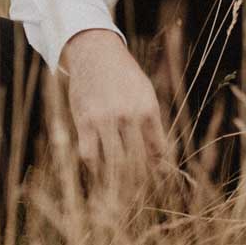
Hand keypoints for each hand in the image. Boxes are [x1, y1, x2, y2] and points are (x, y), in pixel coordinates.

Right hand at [59, 29, 168, 178]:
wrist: (95, 52)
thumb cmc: (124, 76)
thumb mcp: (146, 94)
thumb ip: (152, 124)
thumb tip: (161, 159)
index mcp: (147, 109)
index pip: (157, 151)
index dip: (158, 170)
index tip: (157, 181)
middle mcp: (127, 115)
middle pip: (137, 161)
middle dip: (139, 181)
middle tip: (137, 191)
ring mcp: (105, 119)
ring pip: (113, 162)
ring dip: (117, 181)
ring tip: (119, 189)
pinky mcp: (84, 121)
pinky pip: (89, 155)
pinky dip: (94, 170)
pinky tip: (99, 173)